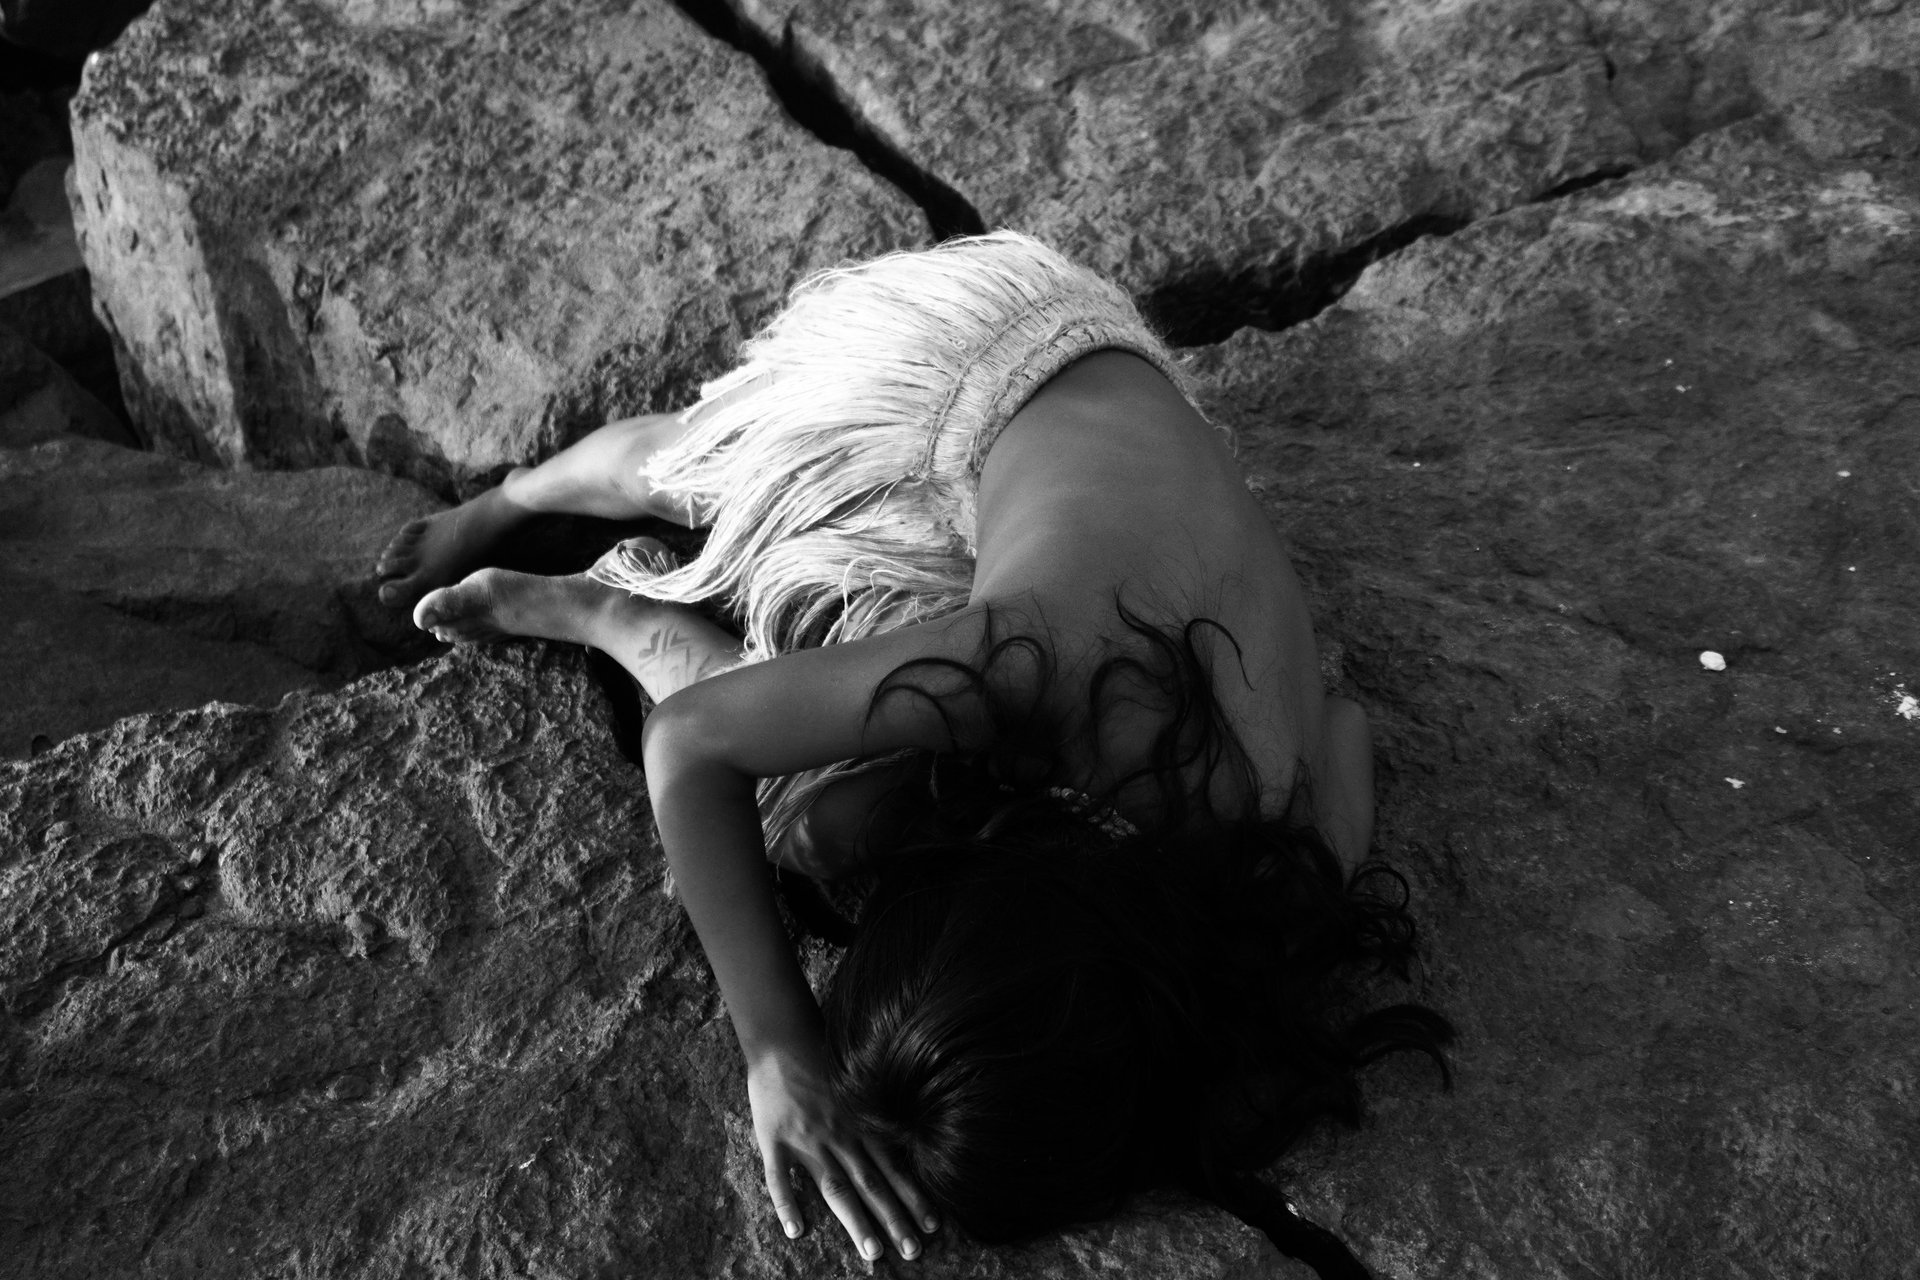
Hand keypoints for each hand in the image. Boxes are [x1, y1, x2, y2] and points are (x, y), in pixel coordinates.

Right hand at [747, 1039, 938, 1260]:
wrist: (782, 1035)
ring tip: (873, 1252)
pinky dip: (787, 1205)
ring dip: (856, 1222)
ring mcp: (807, 1139)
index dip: (914, 1197)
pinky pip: (779, 1178)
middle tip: (914, 1252)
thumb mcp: (857, 1082)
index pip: (894, 1167)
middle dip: (894, 1219)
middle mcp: (840, 1135)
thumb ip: (873, 1111)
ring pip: (836, 1188)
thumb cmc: (822, 1056)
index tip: (933, 1225)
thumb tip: (903, 1132)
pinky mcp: (774, 1139)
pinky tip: (796, 1231)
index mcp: (861, 1123)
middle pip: (872, 1185)